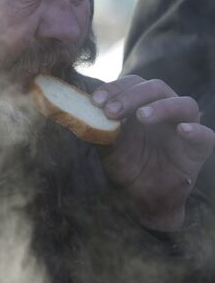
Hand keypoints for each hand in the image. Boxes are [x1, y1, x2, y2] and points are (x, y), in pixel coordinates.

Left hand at [92, 75, 214, 230]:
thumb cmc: (127, 166)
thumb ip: (99, 127)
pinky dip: (195, 130)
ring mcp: (184, 126)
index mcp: (143, 104)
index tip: (95, 100)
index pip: (132, 83)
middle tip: (111, 111)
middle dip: (131, 95)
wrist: (143, 199)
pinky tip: (182, 130)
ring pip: (183, 103)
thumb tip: (80, 110)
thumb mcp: (108, 145)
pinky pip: (205, 135)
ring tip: (141, 117)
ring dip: (161, 106)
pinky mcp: (199, 148)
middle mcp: (166, 109)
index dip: (114, 88)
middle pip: (156, 87)